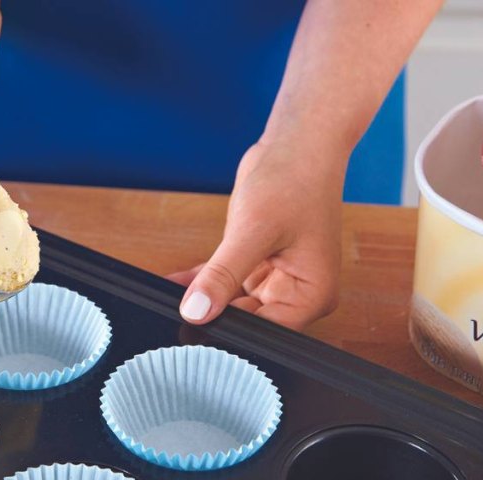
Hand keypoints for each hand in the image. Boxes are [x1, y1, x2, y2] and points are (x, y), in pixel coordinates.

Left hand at [168, 141, 343, 330]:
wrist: (296, 143)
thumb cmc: (295, 180)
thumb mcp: (253, 231)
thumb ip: (223, 275)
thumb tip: (196, 310)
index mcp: (311, 294)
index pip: (267, 331)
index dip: (230, 332)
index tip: (195, 330)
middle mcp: (295, 291)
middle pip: (248, 321)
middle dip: (214, 316)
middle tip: (179, 313)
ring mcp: (275, 278)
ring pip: (230, 302)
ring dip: (203, 299)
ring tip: (171, 299)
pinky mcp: (255, 262)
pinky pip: (222, 280)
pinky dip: (200, 280)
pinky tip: (172, 282)